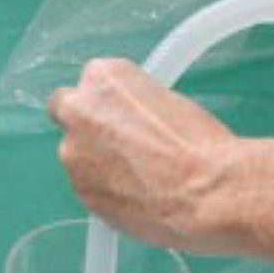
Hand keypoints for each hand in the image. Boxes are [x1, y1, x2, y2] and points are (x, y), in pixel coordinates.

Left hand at [46, 58, 236, 250]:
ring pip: (77, 153)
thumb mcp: (165, 99)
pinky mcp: (79, 190)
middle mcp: (78, 109)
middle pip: (68, 113)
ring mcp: (73, 152)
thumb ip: (130, 104)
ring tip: (138, 177)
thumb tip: (125, 118)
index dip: (106, 102)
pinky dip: (104, 189)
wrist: (206, 193)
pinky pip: (87, 185)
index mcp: (102, 77)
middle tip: (118, 143)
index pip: (89, 82)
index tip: (122, 114)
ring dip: (95, 161)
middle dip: (87, 126)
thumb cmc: (199, 143)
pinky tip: (136, 195)